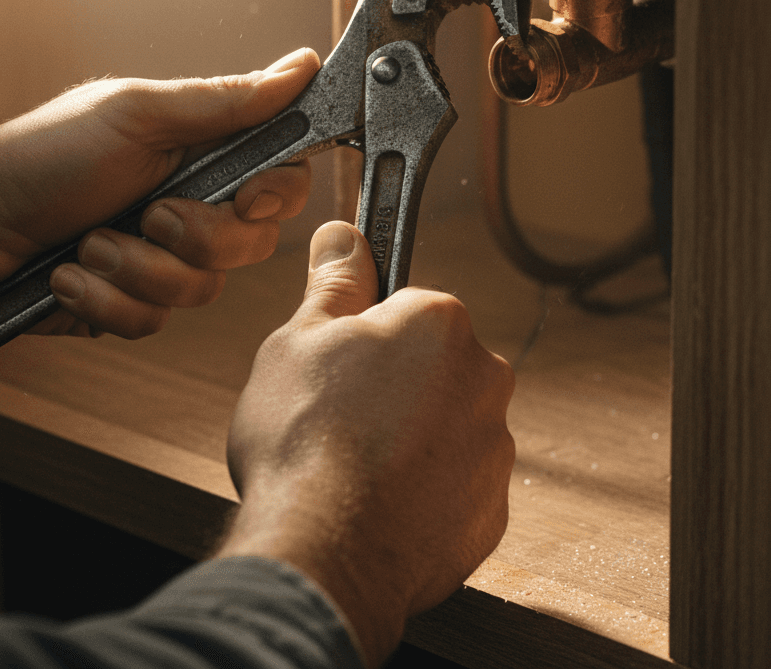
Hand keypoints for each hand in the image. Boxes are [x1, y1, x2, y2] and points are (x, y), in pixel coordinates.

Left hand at [0, 48, 319, 338]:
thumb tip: (299, 67)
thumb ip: (226, 102)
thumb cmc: (44, 158)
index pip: (280, 180)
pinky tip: (68, 276)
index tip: (245, 197)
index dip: (274, 196)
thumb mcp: (139, 116)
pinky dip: (103, 299)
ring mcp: (158, 261)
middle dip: (194, 236)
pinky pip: (150, 322)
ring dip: (134, 267)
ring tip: (87, 243)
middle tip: (148, 213)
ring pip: (200, 291)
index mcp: (198, 155)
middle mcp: (187, 208)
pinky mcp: (128, 304)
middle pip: (250, 244)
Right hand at [218, 222, 514, 667]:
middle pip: (429, 366)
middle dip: (389, 383)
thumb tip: (345, 235)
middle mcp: (483, 379)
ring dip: (406, 438)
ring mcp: (492, 450)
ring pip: (441, 425)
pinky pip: (450, 484)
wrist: (323, 555)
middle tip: (333, 414)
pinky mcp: (488, 513)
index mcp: (439, 323)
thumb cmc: (305, 440)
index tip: (336, 359)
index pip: (405, 307)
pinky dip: (420, 490)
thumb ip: (333, 282)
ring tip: (347, 466)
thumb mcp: (298, 339)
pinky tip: (372, 501)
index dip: (360, 333)